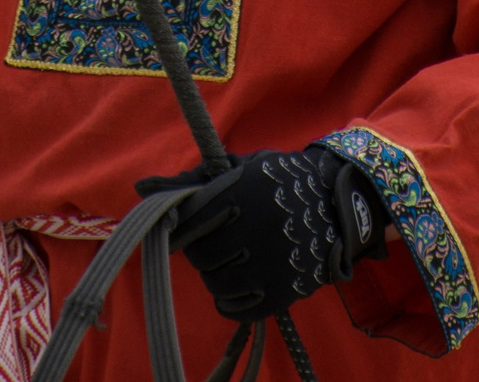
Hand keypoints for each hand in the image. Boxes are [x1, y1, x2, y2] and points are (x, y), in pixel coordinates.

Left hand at [135, 146, 386, 323]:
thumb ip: (190, 181)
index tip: (186, 227)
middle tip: (214, 241)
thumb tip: (140, 187)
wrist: (338, 204)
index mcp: (242, 193)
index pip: (188, 221)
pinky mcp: (284, 292)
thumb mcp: (238, 168)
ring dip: (216, 273)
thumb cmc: (278, 180)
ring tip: (231, 259)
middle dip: (200, 249)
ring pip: (216, 283)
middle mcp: (256, 228)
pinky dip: (231, 300)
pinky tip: (239, 283)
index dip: (182, 226)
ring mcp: (272, 263)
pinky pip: (238, 309)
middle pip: (200, 255)